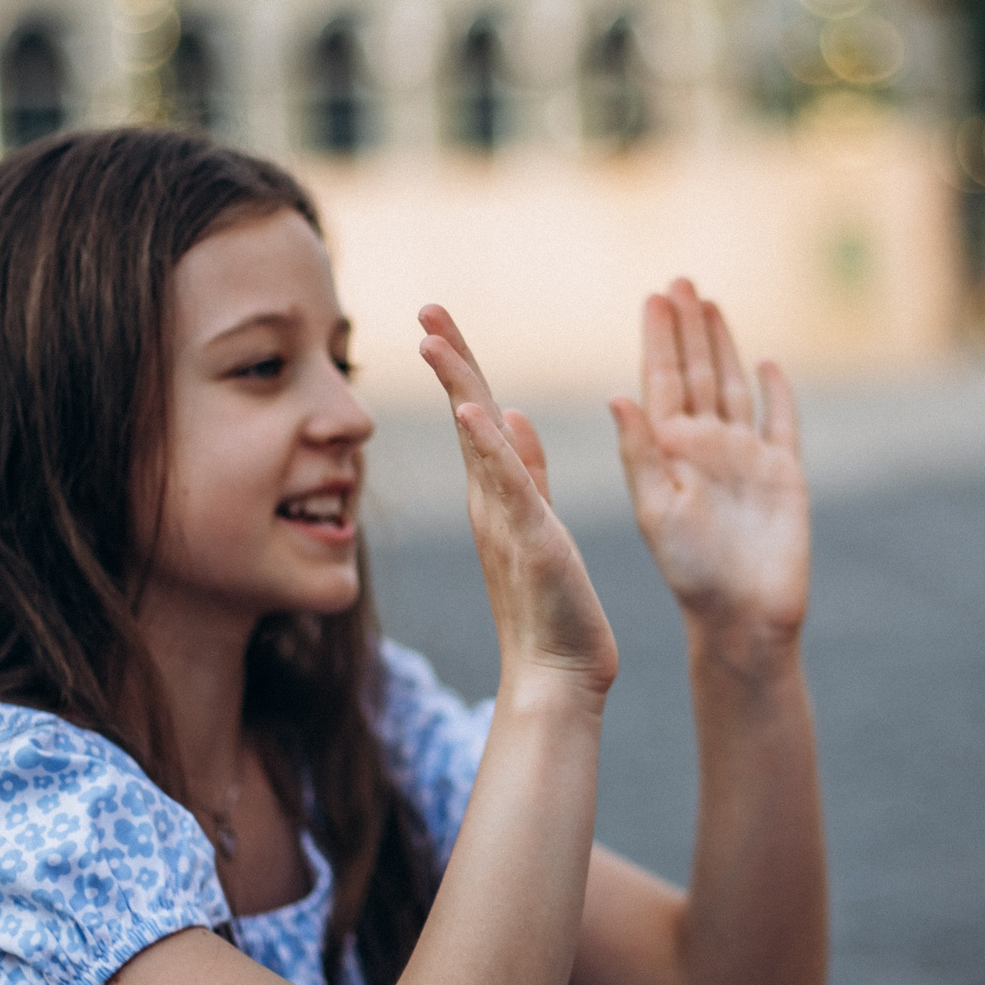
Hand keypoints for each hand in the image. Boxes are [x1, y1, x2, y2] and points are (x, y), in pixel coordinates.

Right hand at [419, 305, 617, 690]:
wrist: (557, 674)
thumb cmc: (553, 606)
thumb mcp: (541, 522)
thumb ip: (527, 470)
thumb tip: (512, 413)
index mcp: (498, 492)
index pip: (477, 412)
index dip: (460, 364)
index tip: (439, 320)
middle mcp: (492, 500)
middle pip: (467, 413)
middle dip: (450, 359)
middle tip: (426, 309)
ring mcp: (506, 519)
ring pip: (478, 440)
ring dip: (459, 386)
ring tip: (435, 340)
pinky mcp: (531, 540)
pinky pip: (509, 485)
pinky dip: (491, 446)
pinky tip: (476, 410)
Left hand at [611, 280, 809, 650]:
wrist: (746, 616)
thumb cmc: (692, 572)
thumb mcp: (656, 510)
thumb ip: (640, 453)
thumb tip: (616, 395)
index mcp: (670, 451)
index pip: (662, 380)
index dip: (659, 338)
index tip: (655, 296)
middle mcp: (706, 447)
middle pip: (697, 372)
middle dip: (689, 327)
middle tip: (681, 280)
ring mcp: (746, 457)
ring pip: (734, 386)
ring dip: (724, 345)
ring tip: (712, 304)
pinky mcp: (784, 474)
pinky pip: (780, 421)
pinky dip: (776, 392)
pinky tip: (767, 362)